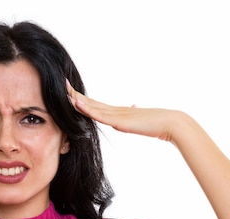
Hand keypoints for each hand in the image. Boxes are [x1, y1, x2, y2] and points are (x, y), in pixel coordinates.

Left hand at [66, 79, 188, 142]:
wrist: (168, 123)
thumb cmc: (155, 124)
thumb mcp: (138, 120)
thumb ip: (132, 114)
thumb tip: (132, 106)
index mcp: (117, 111)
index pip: (94, 104)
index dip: (81, 98)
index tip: (69, 91)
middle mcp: (114, 110)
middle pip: (90, 101)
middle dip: (74, 94)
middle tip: (61, 84)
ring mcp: (116, 114)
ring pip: (91, 106)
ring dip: (76, 100)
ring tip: (64, 91)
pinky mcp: (119, 120)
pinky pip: (99, 114)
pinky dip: (86, 109)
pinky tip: (76, 103)